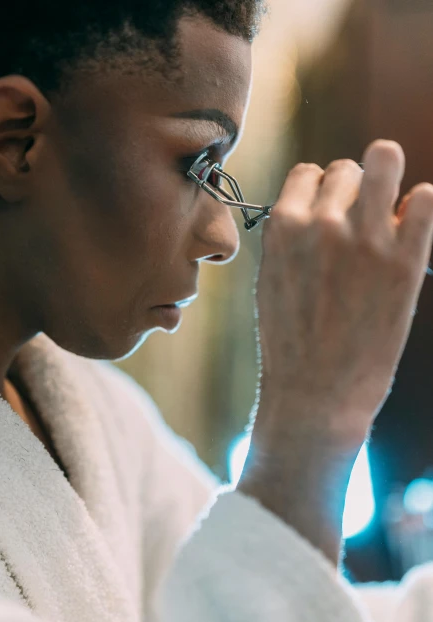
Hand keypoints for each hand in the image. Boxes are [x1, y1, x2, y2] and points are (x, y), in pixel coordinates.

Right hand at [238, 140, 432, 562]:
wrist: (317, 393)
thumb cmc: (291, 343)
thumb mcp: (272, 281)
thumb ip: (294, 238)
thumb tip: (324, 206)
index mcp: (282, 228)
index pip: (308, 173)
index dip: (320, 192)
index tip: (328, 216)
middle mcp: (323, 223)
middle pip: (346, 169)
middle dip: (353, 192)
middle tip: (357, 229)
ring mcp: (366, 238)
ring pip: (384, 161)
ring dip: (387, 179)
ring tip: (387, 214)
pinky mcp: (405, 259)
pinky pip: (425, 199)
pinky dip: (420, 208)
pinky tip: (410, 231)